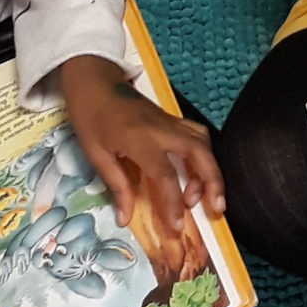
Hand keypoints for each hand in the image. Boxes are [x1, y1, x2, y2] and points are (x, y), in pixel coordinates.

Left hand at [56, 56, 225, 229]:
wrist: (93, 79)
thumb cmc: (90, 115)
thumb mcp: (96, 154)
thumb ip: (116, 186)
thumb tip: (125, 219)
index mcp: (140, 139)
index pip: (165, 176)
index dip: (173, 204)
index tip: (176, 227)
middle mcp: (162, 129)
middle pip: (200, 154)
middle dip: (212, 182)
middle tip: (217, 209)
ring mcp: (169, 121)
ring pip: (203, 142)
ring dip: (211, 169)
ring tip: (206, 196)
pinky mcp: (171, 119)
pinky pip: (196, 135)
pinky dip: (204, 154)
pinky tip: (198, 171)